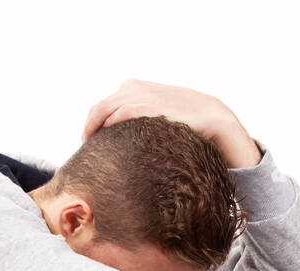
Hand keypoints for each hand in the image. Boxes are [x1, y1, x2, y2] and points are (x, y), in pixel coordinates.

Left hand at [82, 79, 261, 167]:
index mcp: (133, 86)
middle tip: (87, 151)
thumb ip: (141, 120)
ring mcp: (137, 95)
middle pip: (98, 110)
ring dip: (94, 132)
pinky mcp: (144, 106)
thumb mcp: (159, 113)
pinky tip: (106, 148)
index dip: (94, 124)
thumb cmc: (186, 121)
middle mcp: (132, 88)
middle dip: (90, 129)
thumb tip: (127, 143)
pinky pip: (116, 117)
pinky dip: (107, 131)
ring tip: (94, 153)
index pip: (104, 105)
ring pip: (102, 113)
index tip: (92, 142)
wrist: (212, 116)